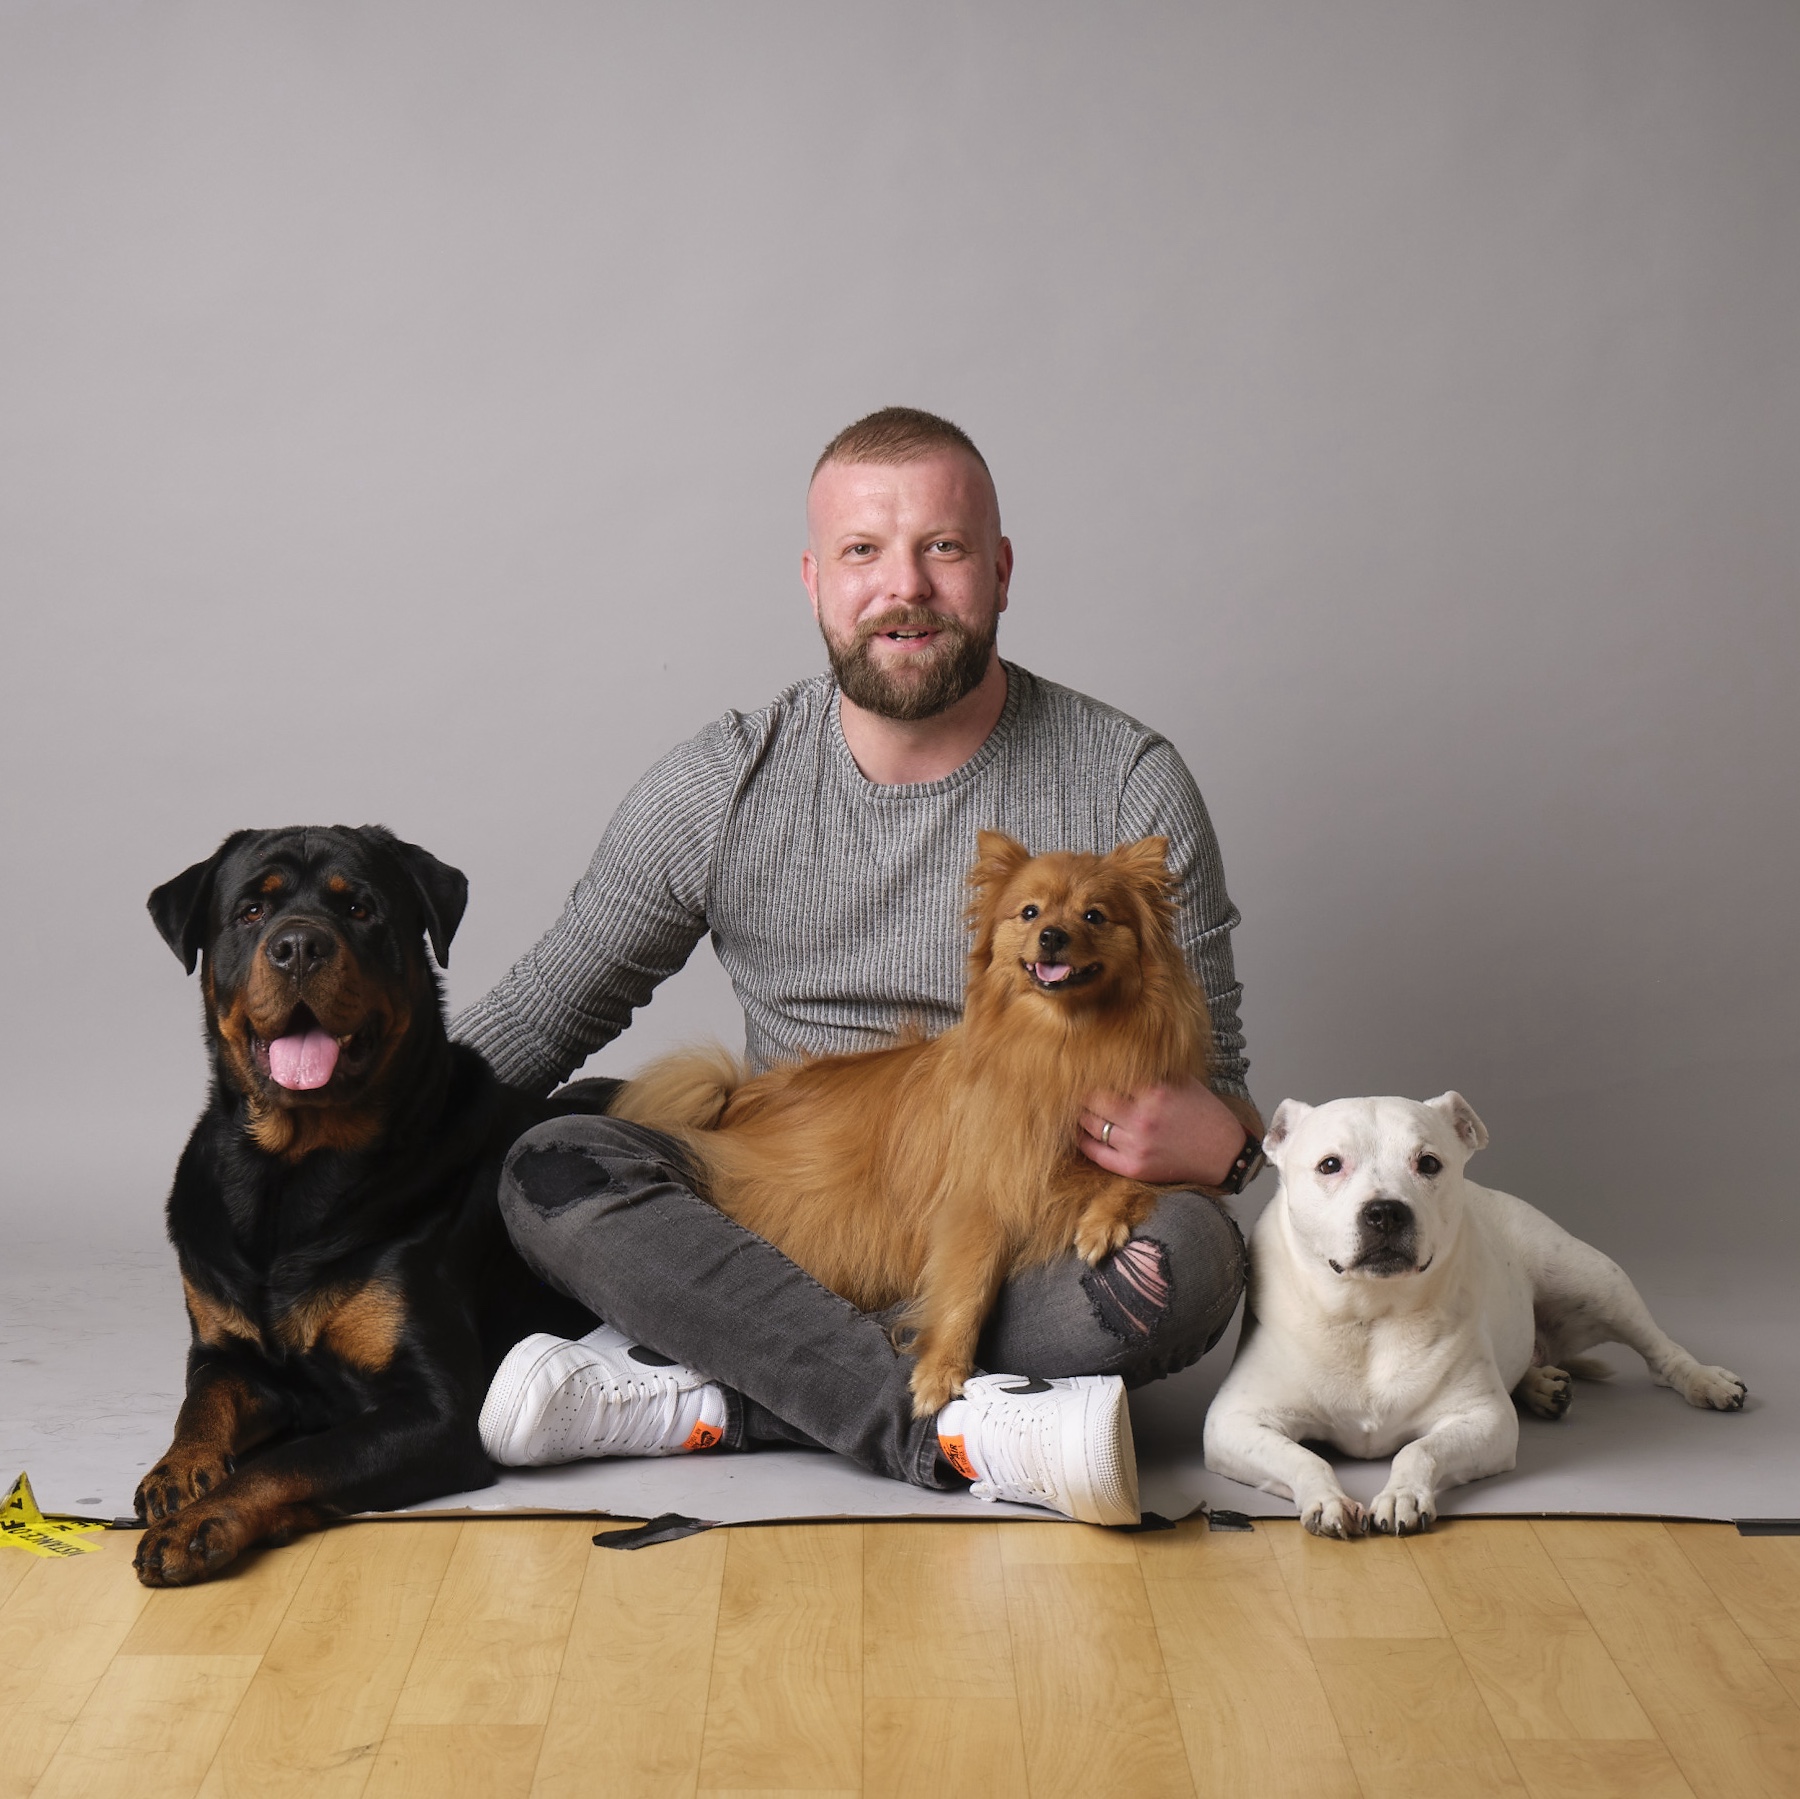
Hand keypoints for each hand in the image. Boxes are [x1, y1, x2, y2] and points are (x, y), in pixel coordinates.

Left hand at [1079, 1076, 1247, 1186]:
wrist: (1224, 1153)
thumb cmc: (1203, 1113)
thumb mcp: (1182, 1081)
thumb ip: (1152, 1069)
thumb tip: (1122, 1054)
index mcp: (1155, 1091)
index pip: (1108, 1077)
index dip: (1093, 1071)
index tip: (1083, 1067)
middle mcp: (1143, 1118)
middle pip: (1093, 1100)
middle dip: (1082, 1093)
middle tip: (1075, 1088)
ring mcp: (1137, 1145)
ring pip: (1091, 1126)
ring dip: (1081, 1115)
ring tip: (1077, 1108)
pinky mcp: (1134, 1167)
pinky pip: (1096, 1153)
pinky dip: (1083, 1141)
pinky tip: (1080, 1132)